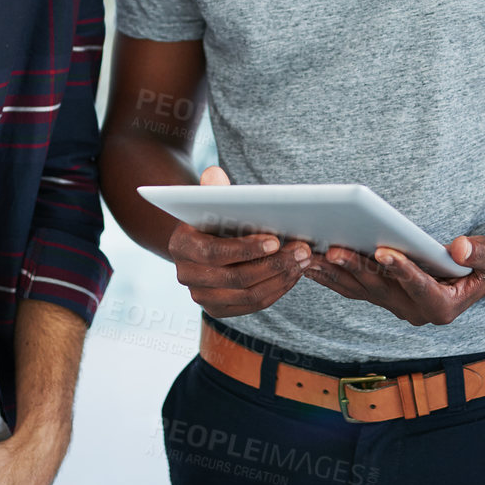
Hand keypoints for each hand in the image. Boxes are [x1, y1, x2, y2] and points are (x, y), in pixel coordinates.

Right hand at [167, 166, 310, 317]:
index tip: (276, 240)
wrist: (200, 244)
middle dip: (273, 264)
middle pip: (236, 278)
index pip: (214, 253)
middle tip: (302, 250)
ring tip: (303, 261)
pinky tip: (294, 274)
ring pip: (248, 295)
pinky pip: (254, 305)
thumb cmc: (211, 217)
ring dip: (281, 278)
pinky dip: (277, 290)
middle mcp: (187, 276)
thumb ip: (213, 189)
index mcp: (181, 247)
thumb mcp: (209, 201)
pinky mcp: (219, 310)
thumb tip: (214, 174)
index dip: (246, 249)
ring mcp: (202, 297)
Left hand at [303, 236, 484, 325]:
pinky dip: (332, 275)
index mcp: (442, 307)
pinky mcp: (381, 299)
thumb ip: (479, 254)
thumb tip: (460, 248)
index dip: (402, 269)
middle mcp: (414, 312)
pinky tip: (311, 262)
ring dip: (334, 273)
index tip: (383, 252)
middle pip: (380, 289)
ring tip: (310, 255)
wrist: (470, 279)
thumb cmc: (481, 266)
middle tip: (334, 250)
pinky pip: (351, 289)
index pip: (419, 286)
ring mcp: (394, 307)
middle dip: (356, 268)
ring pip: (359, 291)